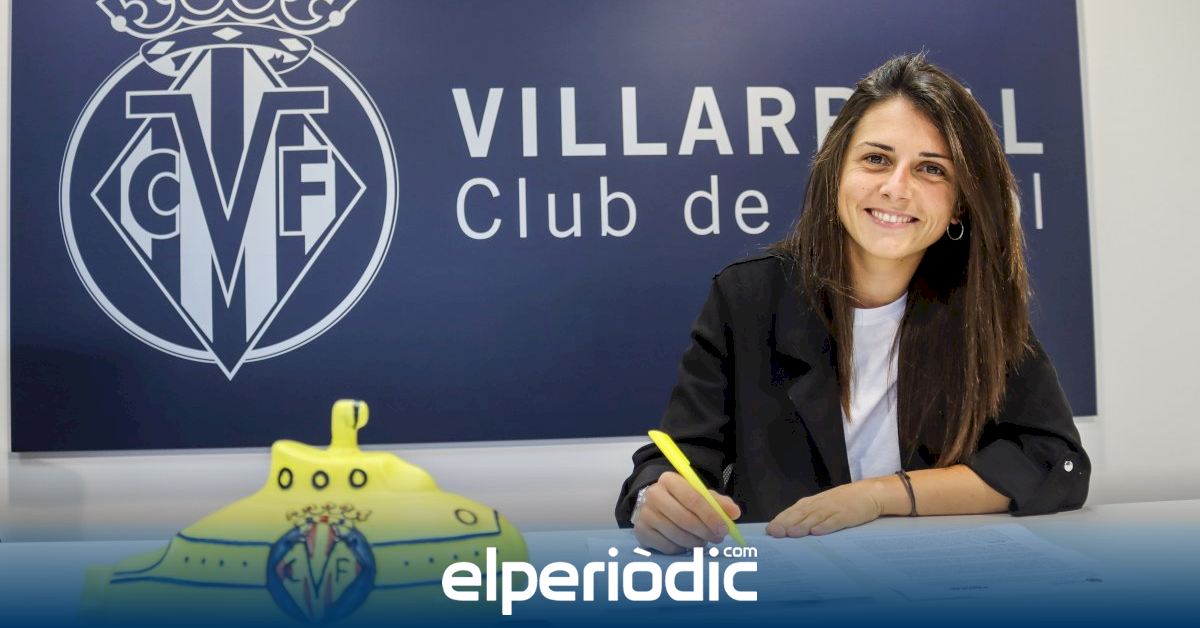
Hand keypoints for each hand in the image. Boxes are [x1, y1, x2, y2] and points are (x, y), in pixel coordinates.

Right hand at [632, 471, 741, 553]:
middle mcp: (654, 495)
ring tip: (702, 540)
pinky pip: (668, 547)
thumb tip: (734, 513)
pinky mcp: (641, 532)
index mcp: (670, 480)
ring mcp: (645, 514)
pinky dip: (682, 549)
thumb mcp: (699, 495)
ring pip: (678, 535)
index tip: (724, 529)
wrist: (652, 505)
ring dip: (696, 542)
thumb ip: (718, 502)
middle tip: (717, 538)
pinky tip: (686, 543)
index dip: (711, 516)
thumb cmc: (680, 500)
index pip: (694, 498)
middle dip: (706, 532)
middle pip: (686, 519)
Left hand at [765, 480, 882, 537]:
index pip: (792, 511)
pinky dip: (826, 526)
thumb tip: (786, 530)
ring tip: (791, 533)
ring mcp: (833, 508)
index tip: (769, 531)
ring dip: (803, 525)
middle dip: (787, 523)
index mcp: (812, 503)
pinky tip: (817, 532)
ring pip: (815, 517)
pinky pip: (835, 520)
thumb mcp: (822, 506)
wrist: (868, 493)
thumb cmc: (842, 502)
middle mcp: (819, 504)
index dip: (780, 520)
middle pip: (800, 514)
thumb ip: (806, 516)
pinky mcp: (847, 514)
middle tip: (775, 533)